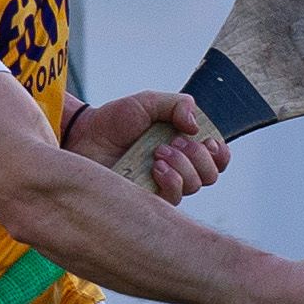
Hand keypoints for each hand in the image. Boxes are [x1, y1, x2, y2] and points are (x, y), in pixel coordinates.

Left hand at [62, 91, 230, 202]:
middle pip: (211, 175)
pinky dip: (171, 181)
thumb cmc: (115, 121)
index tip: (208, 141)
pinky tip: (155, 168)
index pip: (217, 158)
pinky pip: (174, 199)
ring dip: (182, 165)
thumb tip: (196, 126)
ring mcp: (162, 187)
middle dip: (198, 156)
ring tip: (158, 153)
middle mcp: (177, 169)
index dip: (220, 153)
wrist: (84, 136)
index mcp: (183, 146)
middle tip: (173, 142)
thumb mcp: (148, 102)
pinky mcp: (147, 201)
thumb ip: (177, 105)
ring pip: (194, 185)